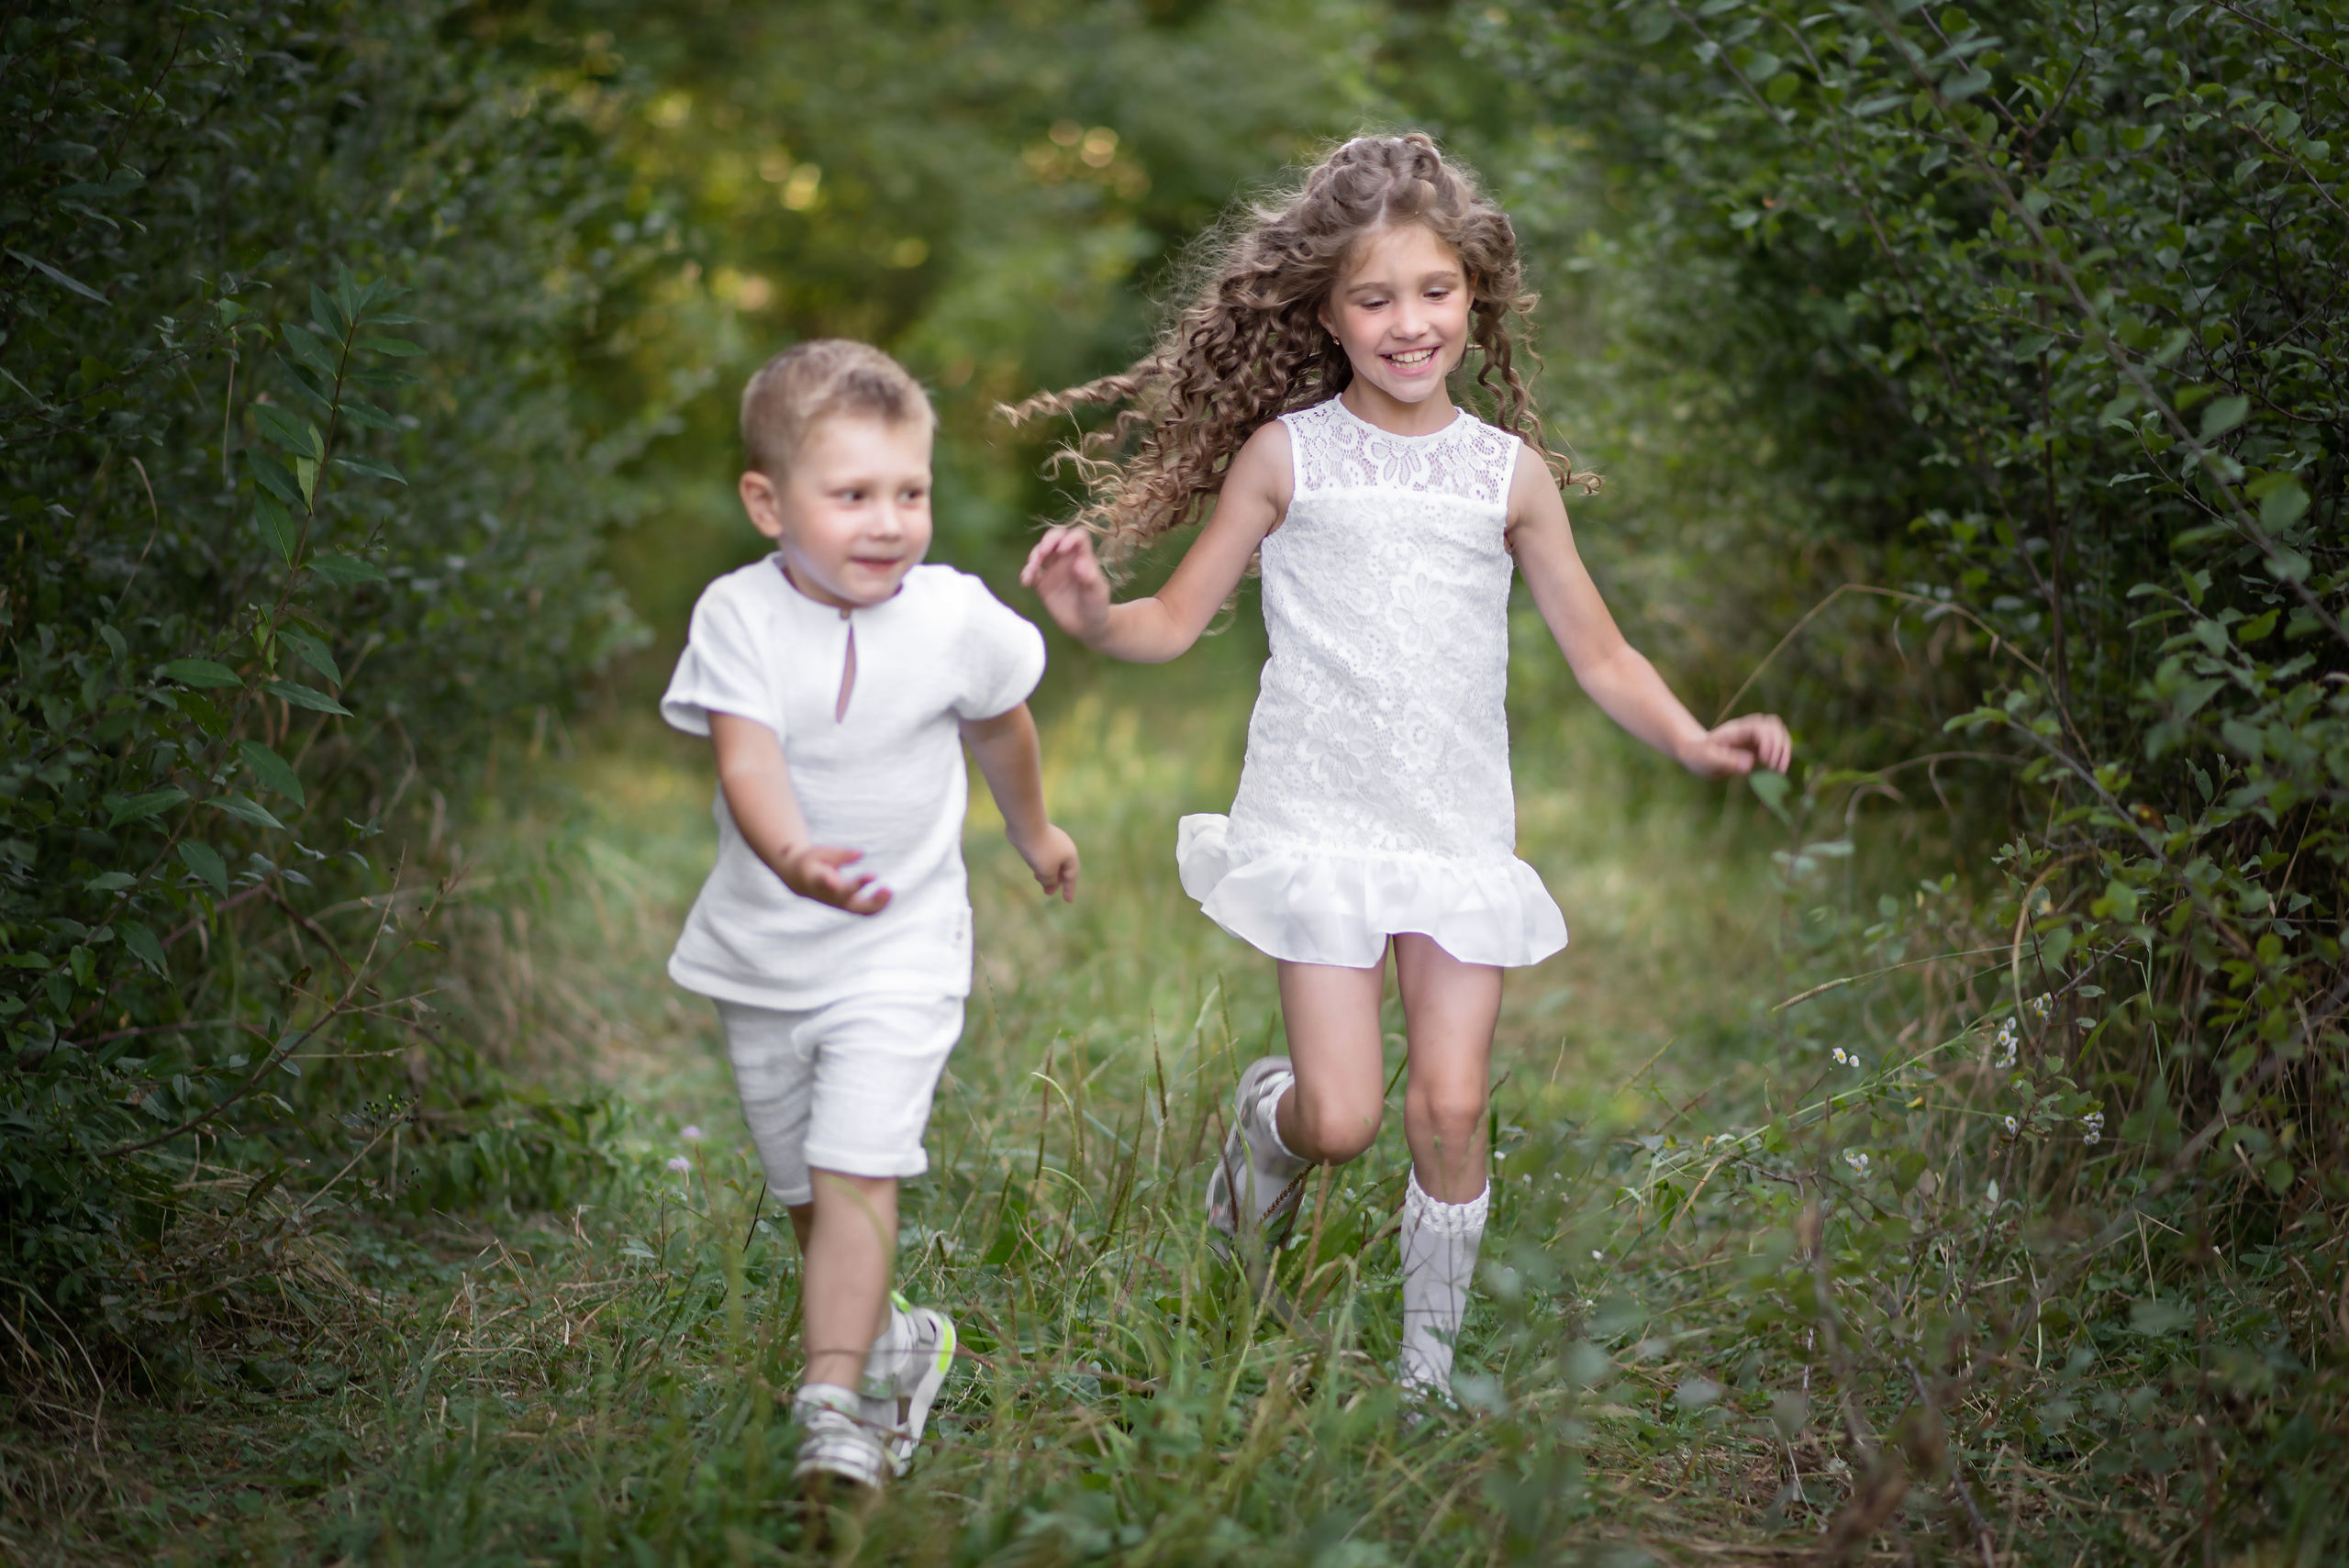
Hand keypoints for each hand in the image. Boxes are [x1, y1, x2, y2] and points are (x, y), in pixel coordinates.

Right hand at [777, 843, 892, 915]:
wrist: (799, 878)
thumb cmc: (812, 861)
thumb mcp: (822, 852)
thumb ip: (841, 854)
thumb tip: (862, 854)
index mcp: (821, 882)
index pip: (839, 886)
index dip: (854, 883)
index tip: (871, 876)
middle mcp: (831, 896)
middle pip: (852, 904)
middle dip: (870, 900)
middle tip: (887, 888)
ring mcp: (839, 904)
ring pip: (860, 911)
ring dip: (877, 904)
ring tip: (889, 891)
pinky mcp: (846, 905)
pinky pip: (864, 911)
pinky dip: (878, 905)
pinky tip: (887, 893)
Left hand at [1012, 823, 1080, 902]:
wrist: (1027, 826)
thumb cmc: (1040, 851)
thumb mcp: (1047, 872)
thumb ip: (1050, 881)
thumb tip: (1050, 884)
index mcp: (1070, 855)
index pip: (1072, 876)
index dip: (1069, 889)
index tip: (1068, 901)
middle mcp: (1064, 848)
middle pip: (1063, 868)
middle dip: (1056, 881)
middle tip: (1048, 892)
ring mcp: (1052, 842)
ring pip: (1052, 861)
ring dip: (1046, 873)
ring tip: (1038, 880)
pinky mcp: (1040, 838)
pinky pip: (1044, 855)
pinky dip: (1040, 864)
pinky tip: (1033, 867)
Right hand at [1019, 526, 1112, 642]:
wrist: (1087, 625)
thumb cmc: (1097, 606)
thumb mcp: (1098, 593)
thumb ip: (1091, 578)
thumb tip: (1079, 564)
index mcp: (1083, 556)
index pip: (1077, 536)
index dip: (1070, 537)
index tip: (1063, 549)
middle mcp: (1067, 559)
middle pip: (1056, 537)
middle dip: (1048, 540)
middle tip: (1042, 552)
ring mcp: (1053, 570)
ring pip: (1040, 552)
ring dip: (1034, 556)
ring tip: (1031, 570)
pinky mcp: (1042, 584)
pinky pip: (1031, 573)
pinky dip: (1026, 574)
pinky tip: (1025, 582)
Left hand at [1680, 712, 1792, 778]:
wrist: (1696, 754)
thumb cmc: (1699, 756)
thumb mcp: (1709, 760)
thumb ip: (1727, 761)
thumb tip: (1750, 764)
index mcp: (1737, 730)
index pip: (1761, 728)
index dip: (1768, 742)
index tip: (1765, 761)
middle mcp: (1747, 730)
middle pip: (1774, 726)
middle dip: (1780, 746)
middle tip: (1775, 768)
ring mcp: (1753, 737)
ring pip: (1778, 733)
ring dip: (1784, 750)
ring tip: (1779, 770)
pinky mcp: (1756, 746)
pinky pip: (1776, 745)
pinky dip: (1780, 755)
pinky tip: (1776, 770)